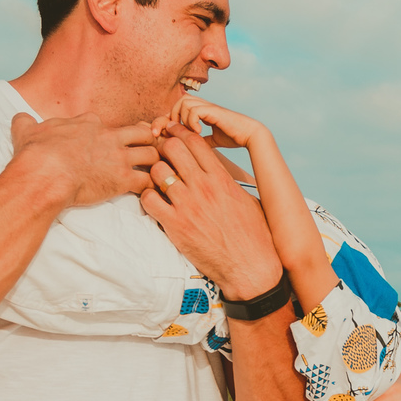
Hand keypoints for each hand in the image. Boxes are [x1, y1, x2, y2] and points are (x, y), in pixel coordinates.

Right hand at [10, 112, 156, 206]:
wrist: (44, 174)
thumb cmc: (35, 154)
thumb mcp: (26, 131)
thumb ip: (26, 123)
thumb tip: (20, 118)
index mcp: (90, 123)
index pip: (111, 124)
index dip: (115, 134)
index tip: (115, 144)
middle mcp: (110, 136)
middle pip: (142, 134)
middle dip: (149, 143)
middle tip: (148, 155)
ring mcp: (119, 157)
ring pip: (153, 154)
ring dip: (156, 163)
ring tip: (155, 172)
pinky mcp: (123, 179)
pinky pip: (149, 181)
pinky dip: (153, 186)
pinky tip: (151, 192)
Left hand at [140, 123, 280, 298]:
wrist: (249, 267)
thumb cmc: (253, 235)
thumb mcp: (246, 200)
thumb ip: (228, 182)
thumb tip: (218, 171)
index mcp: (221, 179)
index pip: (195, 142)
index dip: (181, 133)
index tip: (174, 134)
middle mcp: (204, 187)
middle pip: (172, 148)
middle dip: (164, 147)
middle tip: (162, 155)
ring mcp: (188, 206)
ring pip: (158, 170)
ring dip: (154, 173)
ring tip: (158, 180)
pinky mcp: (176, 225)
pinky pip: (149, 199)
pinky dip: (147, 197)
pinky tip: (155, 202)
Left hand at [163, 96, 268, 149]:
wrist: (250, 135)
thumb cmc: (234, 137)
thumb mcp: (213, 140)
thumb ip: (201, 140)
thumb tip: (190, 147)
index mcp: (202, 111)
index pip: (179, 108)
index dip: (168, 119)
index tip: (163, 134)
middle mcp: (204, 106)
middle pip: (179, 100)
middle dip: (170, 116)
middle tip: (173, 132)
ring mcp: (209, 107)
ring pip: (185, 102)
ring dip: (183, 119)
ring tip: (190, 132)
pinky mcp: (214, 111)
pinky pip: (195, 110)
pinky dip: (192, 121)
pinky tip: (199, 132)